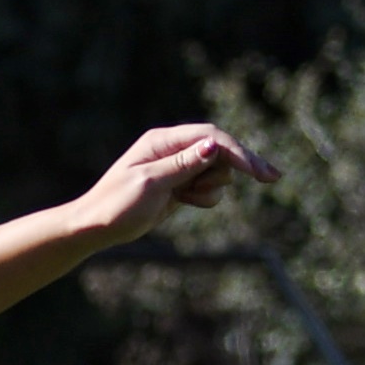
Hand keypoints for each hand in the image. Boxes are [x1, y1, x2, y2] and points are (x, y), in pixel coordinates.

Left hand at [73, 123, 279, 246]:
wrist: (95, 227)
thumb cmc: (115, 205)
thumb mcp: (150, 184)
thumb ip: (183, 165)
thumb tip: (214, 145)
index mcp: (162, 141)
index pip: (211, 137)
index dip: (239, 152)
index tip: (260, 172)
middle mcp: (172, 149)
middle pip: (220, 150)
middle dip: (230, 169)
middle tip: (270, 179)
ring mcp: (177, 166)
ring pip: (217, 170)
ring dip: (212, 186)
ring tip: (187, 198)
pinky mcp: (180, 184)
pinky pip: (207, 187)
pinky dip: (204, 197)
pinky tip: (184, 203)